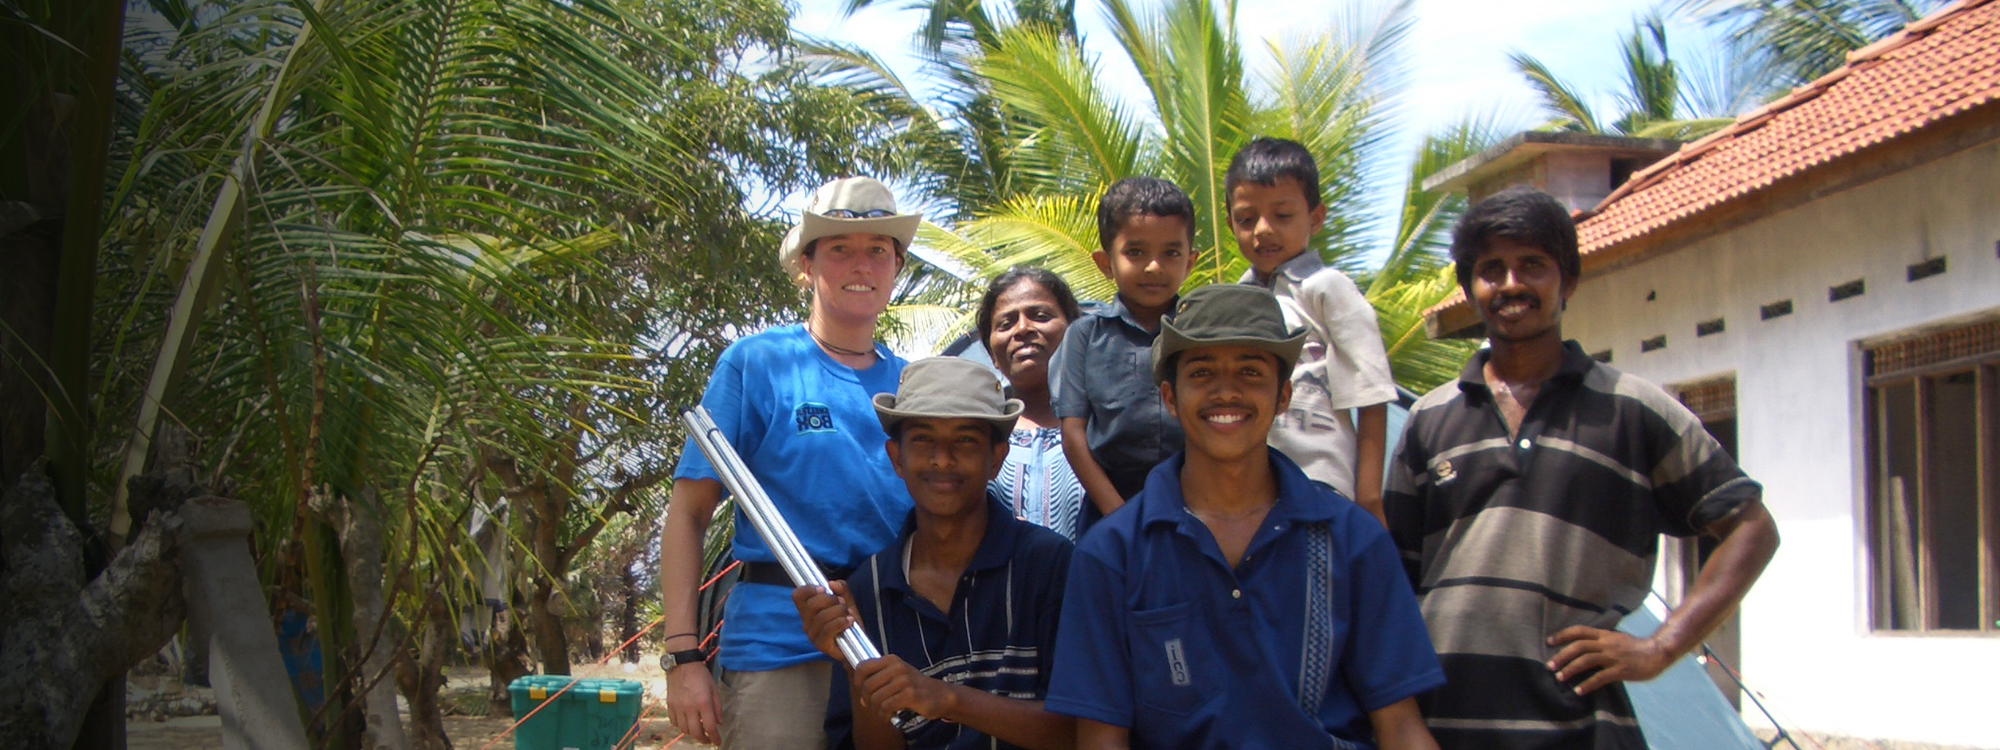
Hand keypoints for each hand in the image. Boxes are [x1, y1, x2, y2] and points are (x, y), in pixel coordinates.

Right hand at [665, 660, 721, 744]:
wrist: (682, 663)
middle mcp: (689, 707)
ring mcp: (678, 707)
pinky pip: (674, 722)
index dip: (715, 738)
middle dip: (703, 739)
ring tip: (698, 731)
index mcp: (703, 702)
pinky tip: (686, 723)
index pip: (710, 727)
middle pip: (695, 732)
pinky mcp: (669, 705)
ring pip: (684, 729)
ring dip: (692, 734)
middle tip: (708, 740)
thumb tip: (718, 723)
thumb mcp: (714, 688)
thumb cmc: (701, 675)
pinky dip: (681, 726)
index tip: (718, 742)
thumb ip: (717, 707)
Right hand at [792, 581, 858, 662]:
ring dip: (839, 611)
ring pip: (821, 617)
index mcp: (808, 610)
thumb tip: (833, 583)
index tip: (823, 588)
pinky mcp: (821, 645)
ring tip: (848, 613)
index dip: (808, 589)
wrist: (857, 643)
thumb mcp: (847, 601)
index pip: (798, 596)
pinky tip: (849, 621)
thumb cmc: (848, 621)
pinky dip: (841, 622)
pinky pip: (828, 630)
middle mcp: (806, 622)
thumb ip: (842, 589)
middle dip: (830, 600)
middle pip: (811, 605)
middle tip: (842, 602)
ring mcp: (812, 635)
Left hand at [852, 655, 956, 719]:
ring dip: (876, 709)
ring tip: (881, 711)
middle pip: (868, 685)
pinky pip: (887, 706)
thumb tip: (859, 690)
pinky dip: (884, 714)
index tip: (861, 690)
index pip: (863, 667)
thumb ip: (879, 676)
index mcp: (891, 660)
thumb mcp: (897, 674)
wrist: (940, 695)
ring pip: (876, 698)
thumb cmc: (914, 686)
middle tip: (871, 705)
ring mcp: (905, 680)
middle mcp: (898, 667)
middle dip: (866, 699)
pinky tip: (888, 716)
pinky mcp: (910, 694)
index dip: (857, 681)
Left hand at [1546, 626, 1673, 694]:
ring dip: (1570, 669)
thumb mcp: (1615, 639)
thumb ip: (1600, 641)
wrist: (1657, 652)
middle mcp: (1607, 643)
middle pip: (1579, 646)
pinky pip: (1601, 677)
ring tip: (1559, 677)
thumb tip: (1581, 647)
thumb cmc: (1635, 648)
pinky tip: (1579, 691)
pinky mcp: (1621, 670)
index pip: (1579, 631)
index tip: (1549, 642)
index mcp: (1604, 635)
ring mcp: (1614, 657)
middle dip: (1562, 655)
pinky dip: (1588, 684)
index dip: (1562, 635)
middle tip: (1549, 666)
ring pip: (1587, 660)